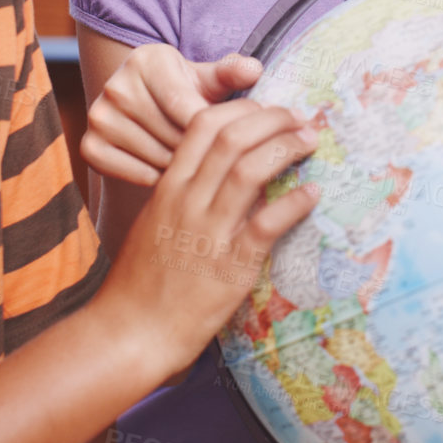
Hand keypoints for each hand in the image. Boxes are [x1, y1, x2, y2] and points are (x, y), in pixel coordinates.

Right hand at [81, 44, 263, 184]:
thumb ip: (231, 74)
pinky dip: (154, 177)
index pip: (184, 104)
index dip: (210, 128)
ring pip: (156, 156)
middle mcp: (116, 85)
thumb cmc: (185, 92)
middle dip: (198, 149)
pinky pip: (133, 173)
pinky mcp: (89, 145)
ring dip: (180, 166)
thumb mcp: (207, 80)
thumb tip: (254, 69)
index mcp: (146, 60)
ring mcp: (98, 116)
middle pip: (171, 134)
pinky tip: (167, 169)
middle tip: (214, 155)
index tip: (229, 140)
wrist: (146, 107)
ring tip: (195, 162)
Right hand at [96, 99, 319, 380]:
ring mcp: (208, 233)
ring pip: (250, 170)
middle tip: (299, 118)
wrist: (130, 333)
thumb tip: (223, 169)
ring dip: (286, 148)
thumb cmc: (142, 281)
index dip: (241, 108)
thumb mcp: (155, 222)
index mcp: (169, 187)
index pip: (203, 125)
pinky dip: (294, 203)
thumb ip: (184, 192)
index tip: (266, 109)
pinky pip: (268, 224)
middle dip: (271, 118)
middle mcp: (187, 202)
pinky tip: (312, 193)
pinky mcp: (230, 266)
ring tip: (309, 142)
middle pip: (232, 138)